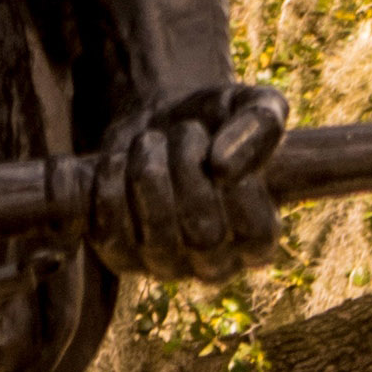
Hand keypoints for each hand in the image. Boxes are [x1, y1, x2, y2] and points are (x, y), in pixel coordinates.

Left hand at [91, 83, 286, 280]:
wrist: (155, 121)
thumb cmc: (216, 120)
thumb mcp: (252, 105)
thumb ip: (261, 126)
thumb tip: (224, 167)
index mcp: (258, 240)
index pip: (257, 234)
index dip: (238, 185)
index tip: (221, 149)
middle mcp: (215, 264)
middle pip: (203, 235)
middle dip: (188, 166)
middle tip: (184, 130)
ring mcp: (166, 266)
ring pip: (156, 236)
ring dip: (148, 169)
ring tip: (151, 140)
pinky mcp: (120, 257)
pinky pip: (110, 231)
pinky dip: (111, 184)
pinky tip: (120, 160)